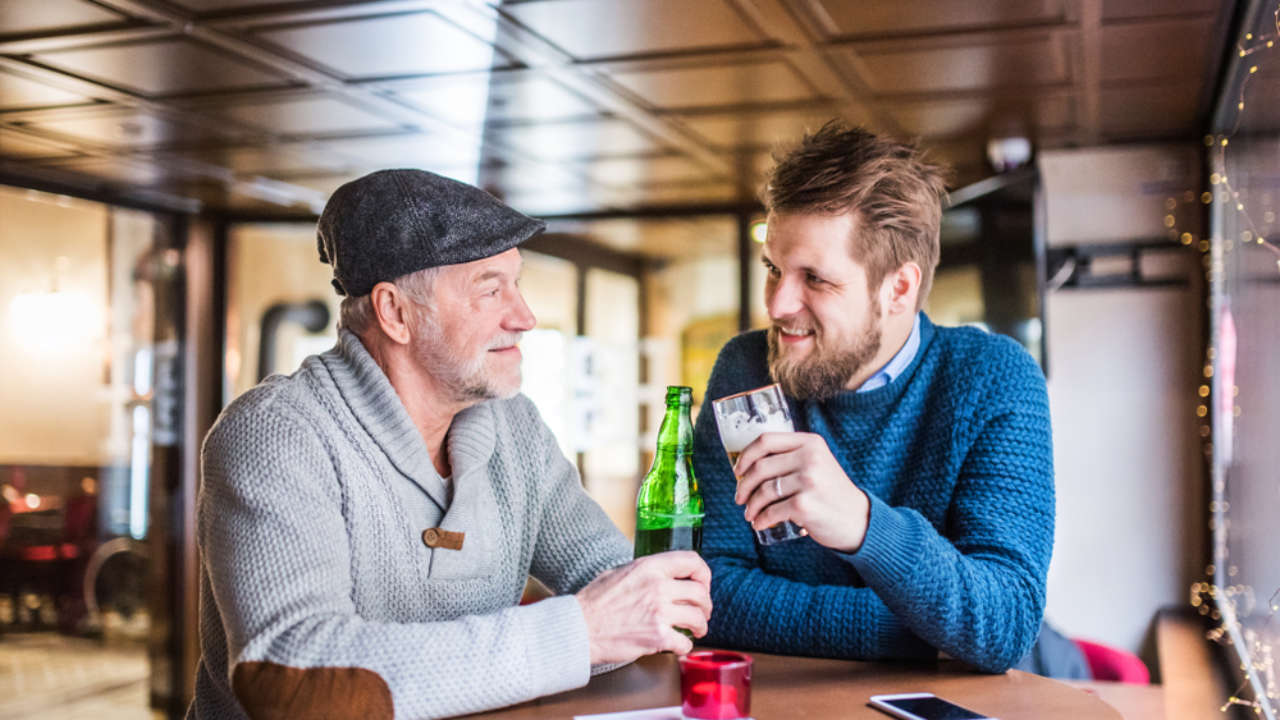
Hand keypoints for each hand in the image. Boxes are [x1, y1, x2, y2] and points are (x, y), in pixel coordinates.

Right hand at [575, 551, 711, 664]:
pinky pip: (685, 643)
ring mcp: (659, 612)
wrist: (580, 628)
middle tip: (702, 613)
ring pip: (698, 618)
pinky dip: (685, 646)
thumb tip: (662, 573)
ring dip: (701, 627)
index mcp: (650, 567)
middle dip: (706, 605)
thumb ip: (645, 571)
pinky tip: (678, 645)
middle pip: (700, 593)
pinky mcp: (657, 637)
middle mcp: (658, 587)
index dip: (704, 574)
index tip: (703, 584)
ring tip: (696, 630)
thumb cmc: (595, 601)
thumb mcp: (620, 571)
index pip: (692, 562)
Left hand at [733, 432, 870, 553]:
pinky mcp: (805, 505)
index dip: (745, 455)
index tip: (737, 470)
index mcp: (810, 443)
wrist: (858, 520)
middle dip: (743, 485)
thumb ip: (791, 457)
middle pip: (760, 467)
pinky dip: (761, 519)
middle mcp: (810, 458)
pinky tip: (760, 523)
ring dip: (751, 505)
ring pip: (764, 491)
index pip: (766, 440)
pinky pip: (771, 511)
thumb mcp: (817, 463)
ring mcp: (808, 481)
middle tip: (739, 498)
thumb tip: (748, 465)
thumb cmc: (830, 492)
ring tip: (749, 514)